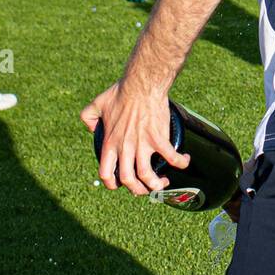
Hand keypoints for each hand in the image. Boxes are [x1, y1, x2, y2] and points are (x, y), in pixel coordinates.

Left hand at [81, 80, 188, 195]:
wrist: (142, 84)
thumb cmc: (121, 92)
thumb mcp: (97, 105)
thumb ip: (88, 118)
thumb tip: (92, 130)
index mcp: (110, 143)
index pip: (106, 174)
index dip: (113, 184)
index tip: (122, 182)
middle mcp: (125, 148)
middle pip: (129, 180)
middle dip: (138, 190)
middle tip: (146, 187)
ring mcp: (143, 144)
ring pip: (148, 176)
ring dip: (157, 184)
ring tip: (163, 181)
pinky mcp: (159, 137)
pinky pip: (172, 157)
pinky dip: (180, 163)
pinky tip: (185, 160)